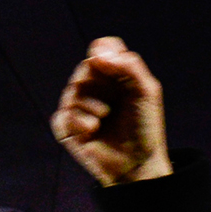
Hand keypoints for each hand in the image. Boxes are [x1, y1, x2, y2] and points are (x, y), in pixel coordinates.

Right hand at [52, 37, 173, 185]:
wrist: (138, 163)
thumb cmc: (145, 127)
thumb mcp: (147, 92)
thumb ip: (129, 66)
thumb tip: (97, 54)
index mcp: (115, 76)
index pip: (101, 48)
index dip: (104, 51)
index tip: (113, 65)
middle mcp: (95, 88)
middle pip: (85, 68)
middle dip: (99, 82)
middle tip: (113, 100)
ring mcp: (79, 107)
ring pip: (73, 90)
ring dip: (90, 103)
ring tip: (105, 117)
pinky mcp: (68, 128)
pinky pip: (63, 115)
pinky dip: (78, 121)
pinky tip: (93, 130)